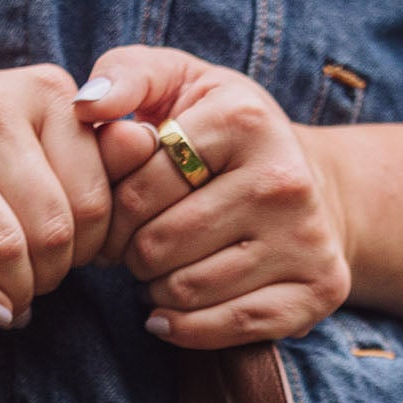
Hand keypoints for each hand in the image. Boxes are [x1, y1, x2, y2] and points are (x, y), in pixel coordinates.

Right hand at [0, 63, 114, 329]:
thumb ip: (98, 147)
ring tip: (14, 297)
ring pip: (4, 250)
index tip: (74, 253)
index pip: (97, 193)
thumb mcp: (40, 135)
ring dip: (16, 293)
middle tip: (42, 281)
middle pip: (53, 227)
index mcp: (41, 91)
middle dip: (54, 274)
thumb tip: (147, 148)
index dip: (95, 244)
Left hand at [74, 52, 351, 347]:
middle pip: (157, 246)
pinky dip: (185, 327)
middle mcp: (283, 177)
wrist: (309, 180)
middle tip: (140, 241)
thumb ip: (126, 75)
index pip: (137, 189)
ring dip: (155, 289)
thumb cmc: (223, 133)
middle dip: (132, 252)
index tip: (122, 207)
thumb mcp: (178, 83)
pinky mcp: (318, 289)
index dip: (112, 209)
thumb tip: (85, 105)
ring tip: (164, 266)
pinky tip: (173, 309)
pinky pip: (225, 328)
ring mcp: (306, 238)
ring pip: (184, 291)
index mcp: (244, 118)